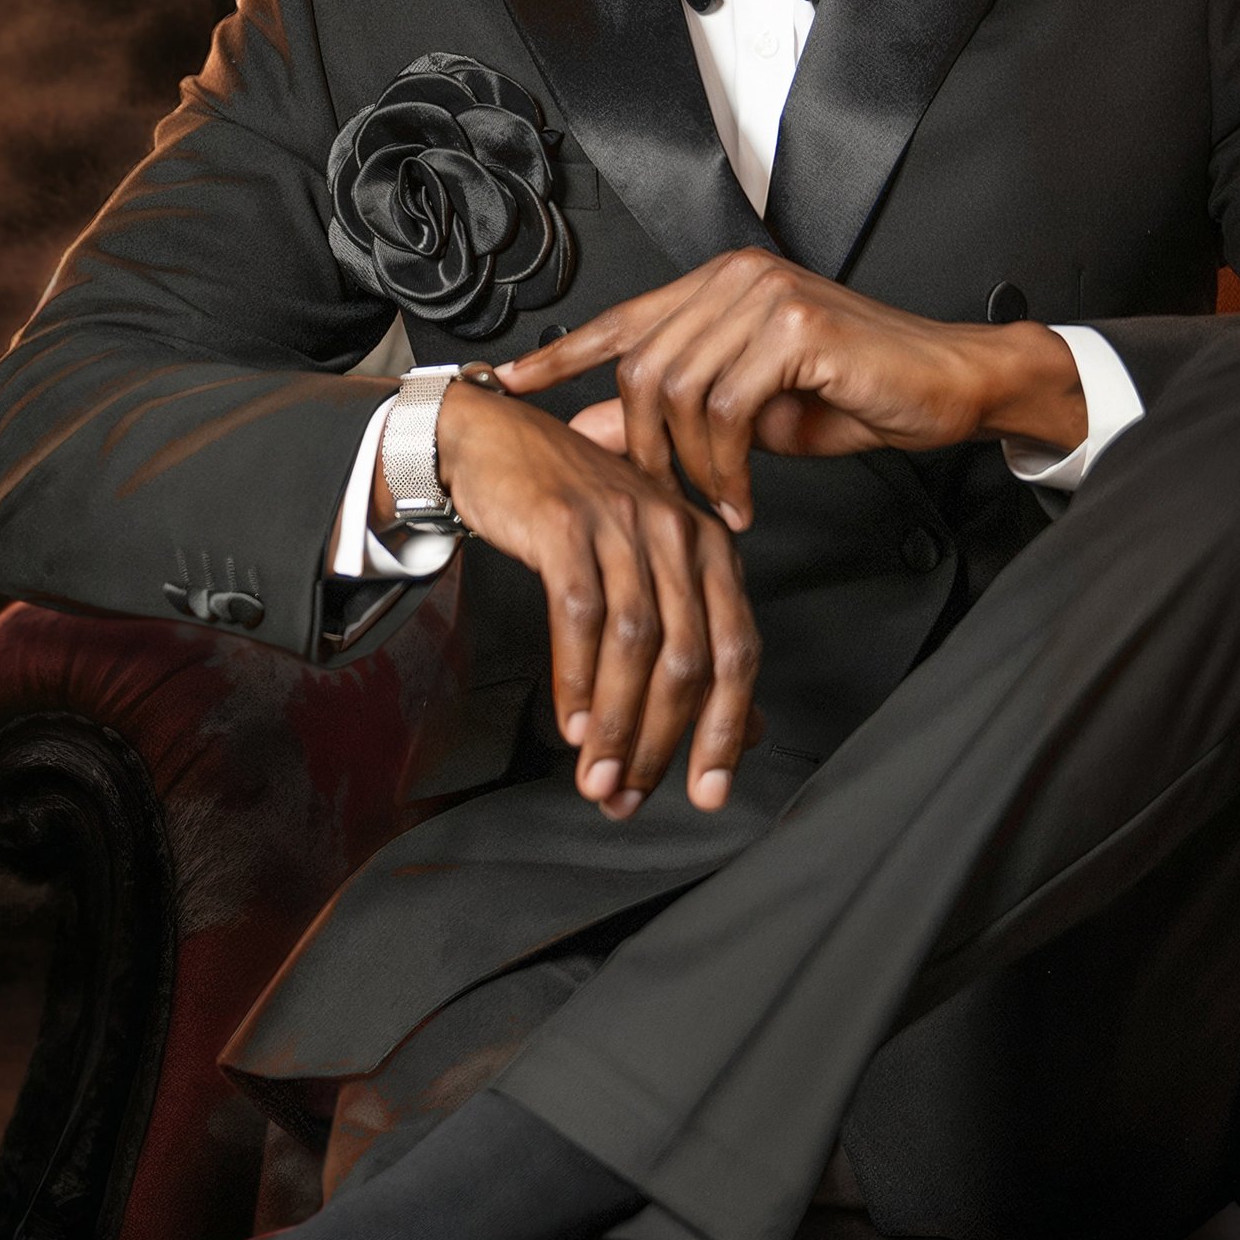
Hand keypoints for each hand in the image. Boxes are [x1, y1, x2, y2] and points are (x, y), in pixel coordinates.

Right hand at [428, 379, 763, 819]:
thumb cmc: (572, 514)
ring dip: (615, 724)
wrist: (494, 442)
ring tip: (595, 778)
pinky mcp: (566, 523)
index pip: (738, 652)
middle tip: (629, 797)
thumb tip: (745, 732)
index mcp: (709, 547)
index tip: (708, 793)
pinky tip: (568, 722)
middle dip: (661, 742)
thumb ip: (692, 639)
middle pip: (689, 656)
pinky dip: (575, 678)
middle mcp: (677, 530)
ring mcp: (623, 523)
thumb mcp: (644, 569)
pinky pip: (579, 615)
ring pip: (635, 644)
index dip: (727, 731)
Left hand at [492, 253, 1087, 533]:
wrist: (953, 387)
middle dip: (640, 444)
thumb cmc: (859, 395)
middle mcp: (733, 278)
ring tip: (717, 504)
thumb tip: (588, 431)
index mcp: (717, 287)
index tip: (506, 383)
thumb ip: (674, 415)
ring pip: (675, 389)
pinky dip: (725, 467)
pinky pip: (725, 409)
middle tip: (666, 498)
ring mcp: (764, 294)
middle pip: (639, 364)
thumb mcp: (751, 413)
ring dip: (688, 465)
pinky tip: (744, 499)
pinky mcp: (795, 326)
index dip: (559, 355)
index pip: (619, 319)